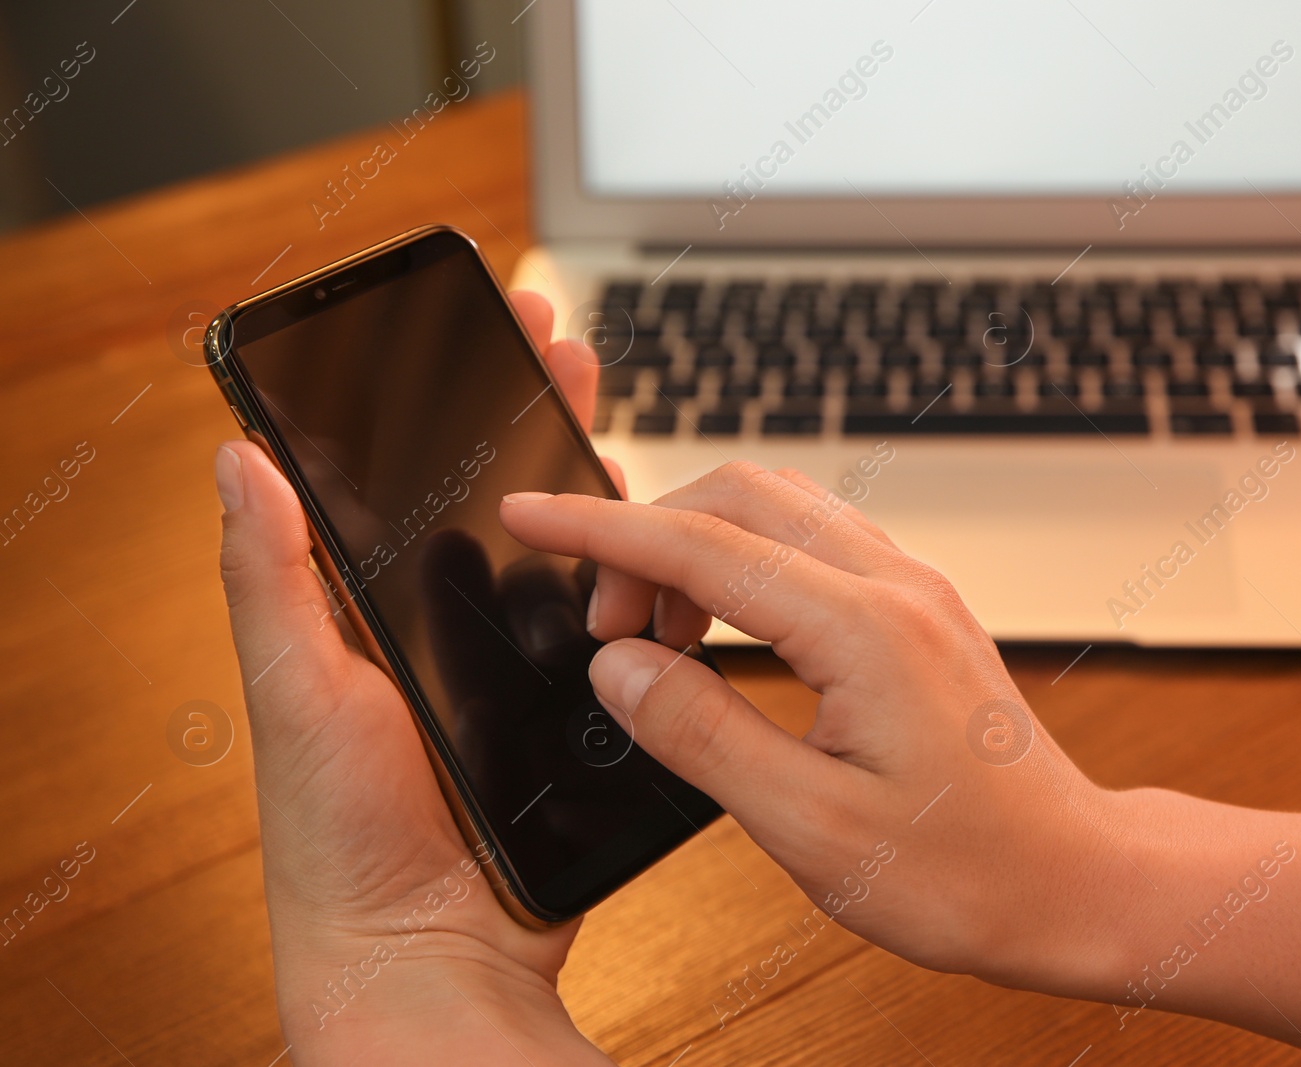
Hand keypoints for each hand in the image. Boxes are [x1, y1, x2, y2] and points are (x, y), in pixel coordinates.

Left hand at [215, 291, 613, 1065]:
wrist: (434, 951)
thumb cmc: (339, 833)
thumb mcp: (295, 690)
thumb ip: (272, 578)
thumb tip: (239, 456)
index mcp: (370, 609)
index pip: (413, 476)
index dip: (449, 394)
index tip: (486, 325)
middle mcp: (444, 628)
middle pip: (501, 501)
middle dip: (535, 415)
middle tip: (565, 347)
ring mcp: (513, 669)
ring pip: (564, 560)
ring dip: (594, 494)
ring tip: (613, 430)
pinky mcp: (570, 714)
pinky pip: (607, 633)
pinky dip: (634, 585)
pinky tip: (657, 548)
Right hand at [499, 462, 1150, 998]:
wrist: (1068, 878)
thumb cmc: (962, 871)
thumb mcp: (810, 828)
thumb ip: (703, 736)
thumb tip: (620, 668)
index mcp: (864, 630)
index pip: (701, 547)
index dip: (600, 528)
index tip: (530, 512)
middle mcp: (894, 584)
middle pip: (739, 495)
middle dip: (647, 536)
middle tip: (604, 627)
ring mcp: (911, 588)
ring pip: (776, 509)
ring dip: (696, 545)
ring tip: (655, 635)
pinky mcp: (913, 607)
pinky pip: (810, 543)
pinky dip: (742, 562)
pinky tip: (719, 629)